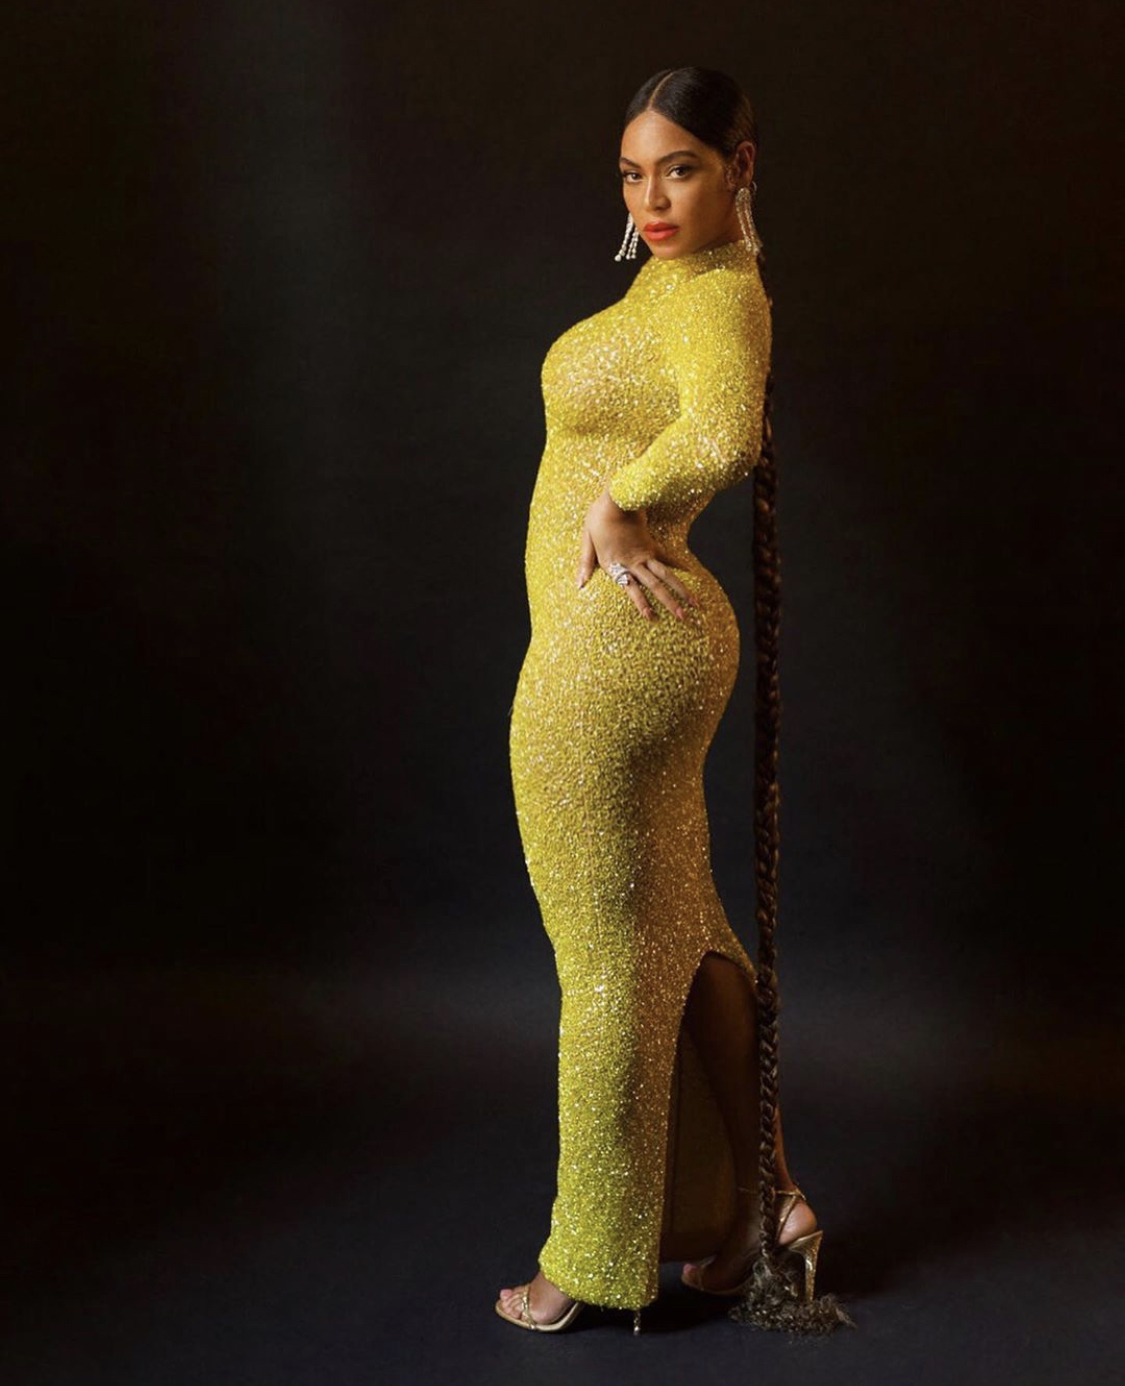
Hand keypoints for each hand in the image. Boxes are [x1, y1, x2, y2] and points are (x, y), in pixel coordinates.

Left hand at [576, 489, 698, 620]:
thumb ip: (585, 562)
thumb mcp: (586, 539)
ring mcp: (644, 554)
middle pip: (654, 586)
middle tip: (683, 617)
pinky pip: (667, 558)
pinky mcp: (651, 544)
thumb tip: (579, 585)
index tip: (651, 617)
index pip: (630, 589)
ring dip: (681, 590)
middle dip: (670, 603)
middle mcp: (632, 562)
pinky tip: (690, 575)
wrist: (617, 496)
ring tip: (695, 603)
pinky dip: (679, 567)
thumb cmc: (598, 517)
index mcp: (614, 564)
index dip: (641, 603)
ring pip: (666, 575)